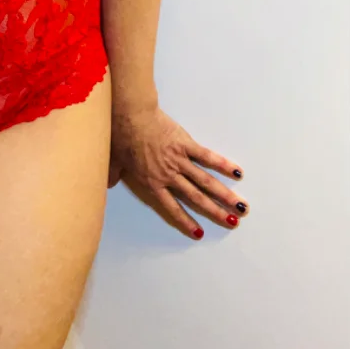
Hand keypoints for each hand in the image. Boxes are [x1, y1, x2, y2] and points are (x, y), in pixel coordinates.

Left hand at [109, 105, 247, 238]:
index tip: (199, 232)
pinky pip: (206, 157)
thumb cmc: (119, 137)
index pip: (172, 207)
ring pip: (205, 182)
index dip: (185, 220)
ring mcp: (179, 160)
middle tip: (232, 223)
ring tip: (241, 206)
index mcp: (152, 183)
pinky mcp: (185, 143)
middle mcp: (168, 175)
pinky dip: (222, 164)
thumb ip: (114, 175)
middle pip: (196, 198)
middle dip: (215, 212)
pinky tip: (237, 173)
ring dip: (225, 195)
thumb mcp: (113, 160)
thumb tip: (108, 184)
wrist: (129, 116)